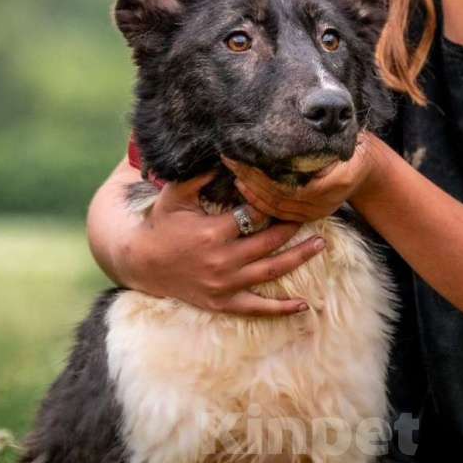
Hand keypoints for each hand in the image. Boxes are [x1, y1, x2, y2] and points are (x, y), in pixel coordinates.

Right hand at [110, 172, 323, 315]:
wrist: (141, 263)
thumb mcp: (175, 195)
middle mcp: (222, 260)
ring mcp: (224, 284)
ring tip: (320, 245)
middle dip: (294, 227)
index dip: (274, 204)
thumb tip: (227, 154)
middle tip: (312, 214)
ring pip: (271, 272)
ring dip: (299, 258)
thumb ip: (200, 175)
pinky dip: (281, 309)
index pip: (254, 216)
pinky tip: (304, 305)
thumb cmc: (161, 224)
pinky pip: (257, 309)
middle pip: (270, 242)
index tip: (290, 193)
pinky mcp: (222, 302)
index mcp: (213, 232)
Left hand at [222, 132, 379, 222]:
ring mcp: (315, 213)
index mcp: (328, 185)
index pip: (283, 185)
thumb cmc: (352, 148)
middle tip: (230, 161)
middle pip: (276, 197)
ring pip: (276, 208)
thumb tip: (298, 121)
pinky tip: (246, 189)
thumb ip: (318, 141)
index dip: (258, 173)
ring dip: (251, 192)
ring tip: (234, 173)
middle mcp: (321, 204)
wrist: (368, 169)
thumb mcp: (341, 140)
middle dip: (250, 179)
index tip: (240, 155)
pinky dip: (261, 203)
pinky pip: (280, 214)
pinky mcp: (309, 216)